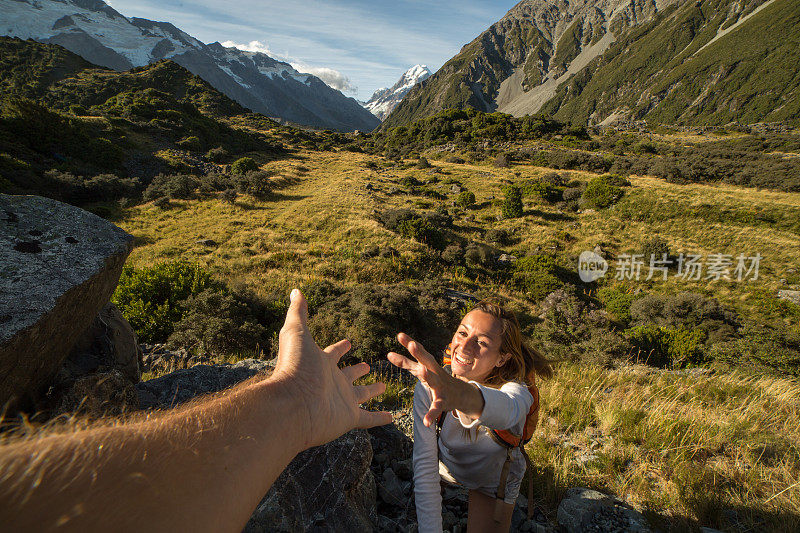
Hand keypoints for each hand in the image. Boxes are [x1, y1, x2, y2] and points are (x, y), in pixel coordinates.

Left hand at [272, 289, 392, 447]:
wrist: (293, 404)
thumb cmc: (295, 367)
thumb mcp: (296, 332)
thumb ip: (298, 312)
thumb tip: (296, 290)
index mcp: (321, 363)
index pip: (333, 353)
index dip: (340, 347)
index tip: (348, 342)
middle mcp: (332, 382)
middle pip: (348, 375)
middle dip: (357, 370)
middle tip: (367, 365)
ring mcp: (341, 401)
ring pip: (360, 396)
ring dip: (371, 392)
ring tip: (382, 387)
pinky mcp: (348, 418)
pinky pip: (368, 419)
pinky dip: (379, 418)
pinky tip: (391, 417)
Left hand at [387, 332, 482, 426]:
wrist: (460, 394)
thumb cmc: (436, 379)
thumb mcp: (421, 370)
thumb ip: (406, 363)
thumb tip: (388, 354)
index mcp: (428, 365)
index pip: (418, 352)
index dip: (409, 343)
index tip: (399, 335)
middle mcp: (434, 372)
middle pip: (427, 360)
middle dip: (419, 352)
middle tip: (412, 344)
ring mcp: (440, 386)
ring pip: (433, 380)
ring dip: (428, 375)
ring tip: (422, 372)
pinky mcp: (443, 401)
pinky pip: (437, 408)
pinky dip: (431, 414)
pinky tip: (426, 422)